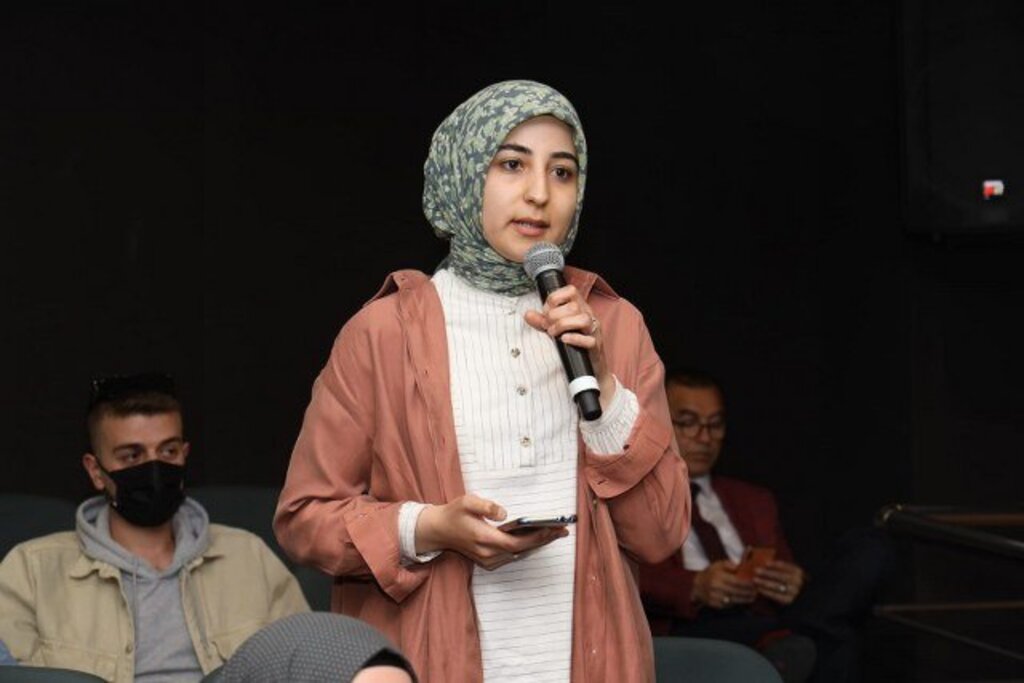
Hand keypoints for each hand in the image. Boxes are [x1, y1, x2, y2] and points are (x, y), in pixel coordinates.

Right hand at [415, 494, 568, 570]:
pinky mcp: (488, 561)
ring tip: (555, 533)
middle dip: (543, 540)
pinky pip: (512, 556)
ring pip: (519, 554)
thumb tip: (505, 513)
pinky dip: (526, 547)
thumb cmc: (454, 514)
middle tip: (562, 530)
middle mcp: (488, 554)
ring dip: (537, 544)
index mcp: (484, 539)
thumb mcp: (467, 501)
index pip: (517, 542)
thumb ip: (486, 505)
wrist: (438, 530)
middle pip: (522, 550)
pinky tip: (538, 538)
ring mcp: (488, 560)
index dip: (537, 537)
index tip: (553, 529)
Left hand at [523, 284, 614, 407]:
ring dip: (563, 325)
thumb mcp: (555, 328)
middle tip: (547, 326)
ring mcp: (593, 330)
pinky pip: (589, 340)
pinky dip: (575, 338)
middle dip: (555, 315)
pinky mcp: (595, 345)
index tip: (545, 311)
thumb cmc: (573, 341)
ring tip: (553, 333)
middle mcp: (588, 315)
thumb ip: (542, 321)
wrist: (589, 364)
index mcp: (580, 306)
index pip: (571, 290)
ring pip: (583, 319)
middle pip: (574, 306)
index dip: (554, 299)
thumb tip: (528, 314)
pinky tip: (564, 340)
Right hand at [692, 560, 757, 609]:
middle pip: (736, 592)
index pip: (736, 581)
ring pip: (733, 600)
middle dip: (748, 592)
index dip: (747, 584)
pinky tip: (742, 600)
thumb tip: (740, 566)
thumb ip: (729, 564)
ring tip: (752, 598)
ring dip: (745, 599)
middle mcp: (716, 587)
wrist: (697, 585)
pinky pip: (728, 605)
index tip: (755, 583)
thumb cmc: (711, 573)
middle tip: (757, 592)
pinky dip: (736, 603)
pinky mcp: (714, 604)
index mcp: (718, 576)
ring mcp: (714, 597)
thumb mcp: (718, 564)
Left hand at [753, 560, 804, 605]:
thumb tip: (764, 562)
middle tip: (756, 570)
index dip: (775, 565)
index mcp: (798, 572)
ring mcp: (794, 592)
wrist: (797, 597)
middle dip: (767, 573)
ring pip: (777, 586)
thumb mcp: (788, 573)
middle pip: (780, 576)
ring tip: (755, 579)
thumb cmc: (788, 581)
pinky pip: (775, 595)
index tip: (765, 563)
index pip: (786, 567)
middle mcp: (797, 582)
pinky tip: (758, 588)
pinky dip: (766, 591)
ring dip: (764, 582)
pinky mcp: (788, 600)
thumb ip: (779, 568)